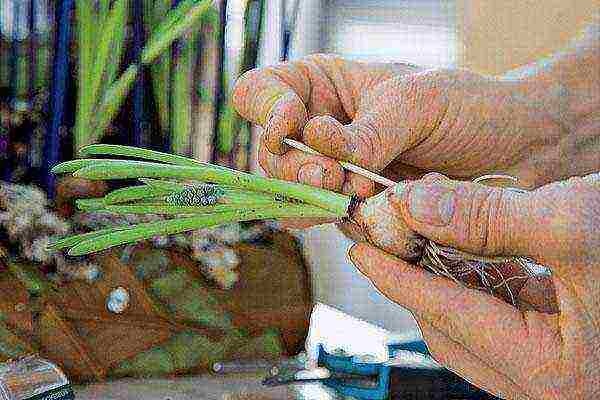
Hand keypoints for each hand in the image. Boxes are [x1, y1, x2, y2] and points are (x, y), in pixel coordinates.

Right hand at [232, 54, 577, 231]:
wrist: (519, 149)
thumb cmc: (468, 107)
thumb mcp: (414, 102)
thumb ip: (366, 132)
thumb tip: (318, 146)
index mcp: (325, 88)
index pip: (260, 93)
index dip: (264, 110)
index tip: (292, 124)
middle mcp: (323, 133)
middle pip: (271, 156)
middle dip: (295, 169)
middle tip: (332, 176)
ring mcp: (340, 175)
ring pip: (297, 197)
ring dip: (321, 200)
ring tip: (360, 192)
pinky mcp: (362, 210)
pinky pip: (338, 224)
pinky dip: (354, 223)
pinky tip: (383, 213)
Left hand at [348, 173, 599, 398]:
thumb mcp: (574, 223)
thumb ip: (488, 219)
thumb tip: (416, 205)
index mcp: (551, 370)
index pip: (443, 313)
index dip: (395, 276)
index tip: (360, 248)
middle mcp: (552, 384)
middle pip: (452, 327)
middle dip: (414, 279)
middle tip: (383, 238)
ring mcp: (561, 368)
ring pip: (476, 324)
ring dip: (446, 281)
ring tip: (417, 238)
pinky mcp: (570, 345)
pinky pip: (506, 319)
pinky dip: (482, 285)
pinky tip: (468, 252)